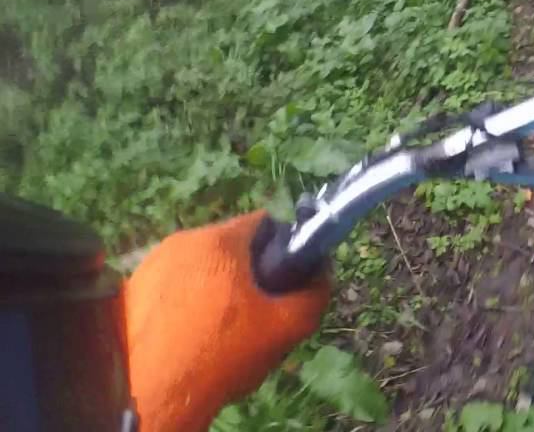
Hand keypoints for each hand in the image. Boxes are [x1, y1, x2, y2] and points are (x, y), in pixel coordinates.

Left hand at [124, 211, 329, 431]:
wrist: (148, 396)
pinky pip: (170, 285)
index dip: (282, 249)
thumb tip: (320, 272)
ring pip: (198, 266)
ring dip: (214, 287)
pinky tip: (187, 336)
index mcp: (218, 241)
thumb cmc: (221, 354)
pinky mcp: (128, 289)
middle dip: (246, 272)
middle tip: (254, 312)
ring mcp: (148, 264)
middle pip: (229, 246)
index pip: (264, 223)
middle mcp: (180, 241)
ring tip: (218, 329)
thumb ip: (314, 293)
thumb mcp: (286, 328)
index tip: (282, 282)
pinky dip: (184, 302)